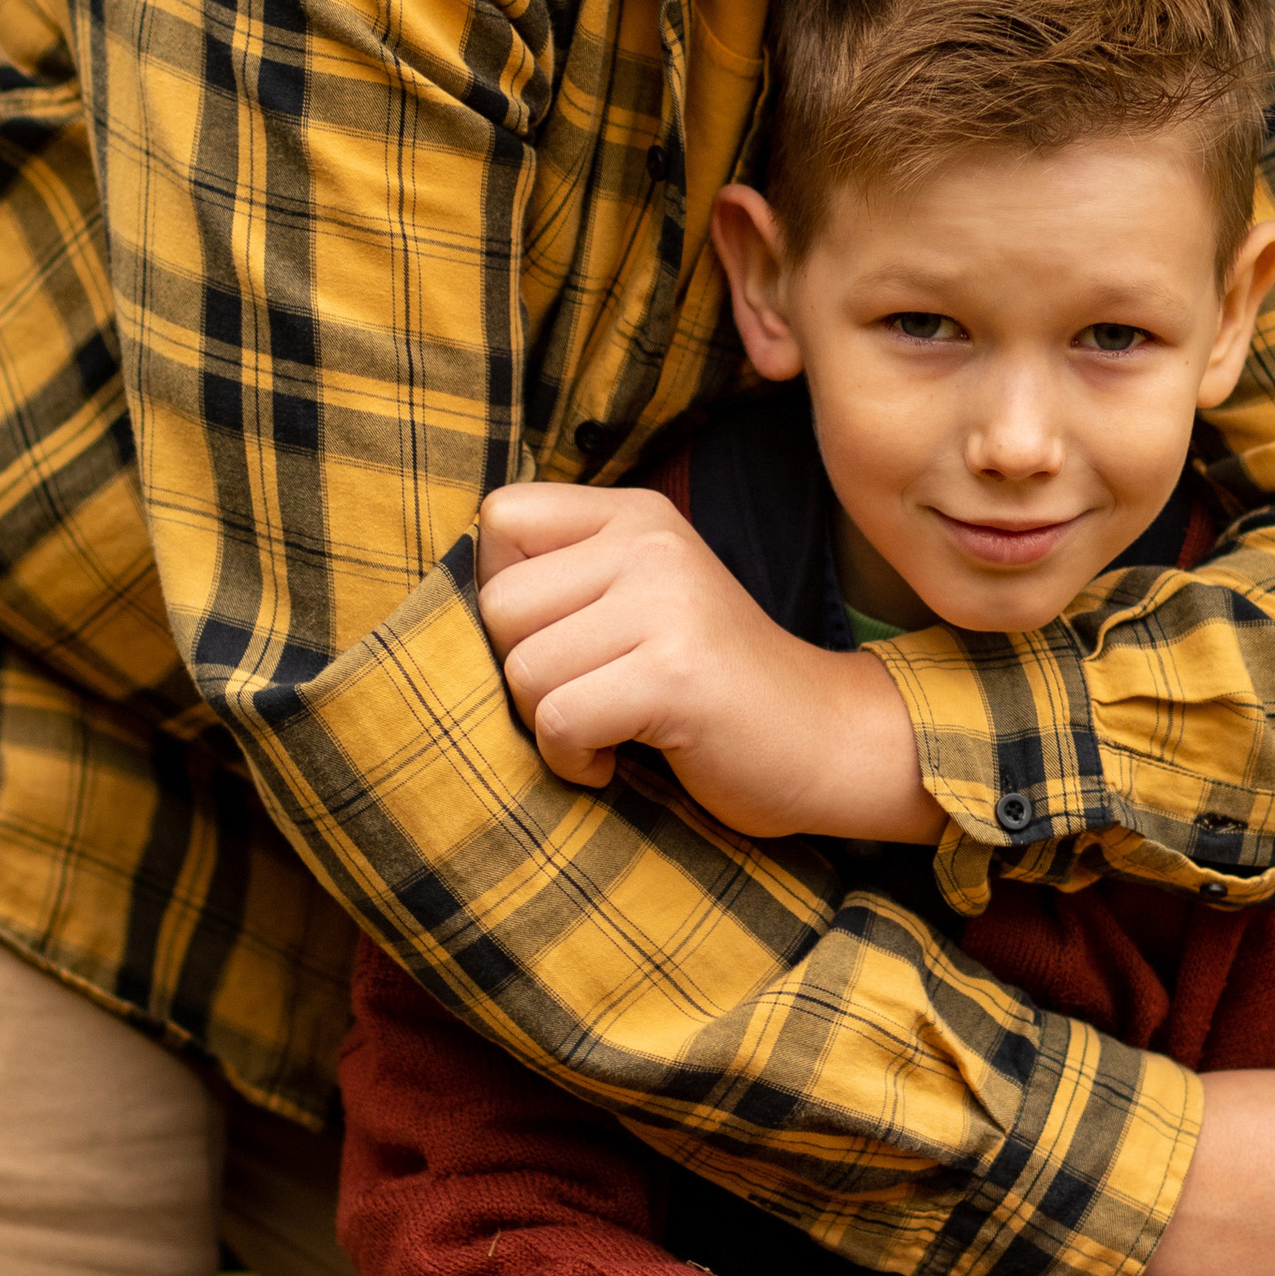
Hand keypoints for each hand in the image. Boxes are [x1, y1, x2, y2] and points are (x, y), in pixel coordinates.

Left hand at [476, 484, 941, 839]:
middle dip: (524, 673)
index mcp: (636, 515)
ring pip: (523, 671)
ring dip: (550, 725)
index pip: (500, 519)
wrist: (830, 742)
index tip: (558, 640)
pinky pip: (560, 720)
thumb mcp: (640, 604)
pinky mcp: (676, 672)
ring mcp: (668, 602)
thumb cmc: (713, 689)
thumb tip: (445, 602)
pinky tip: (618, 759)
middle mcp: (651, 542)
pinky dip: (574, 760)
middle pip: (499, 606)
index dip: (504, 593)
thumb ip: (565, 583)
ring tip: (610, 731)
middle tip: (589, 697)